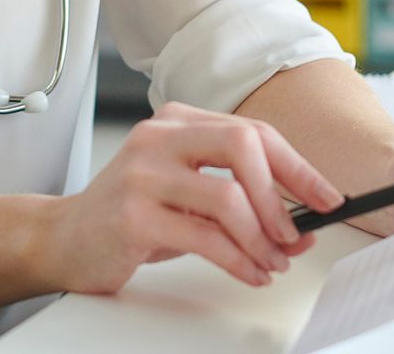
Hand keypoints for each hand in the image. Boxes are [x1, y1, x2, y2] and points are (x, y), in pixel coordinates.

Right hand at [44, 102, 344, 293]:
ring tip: (272, 262)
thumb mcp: (189, 196)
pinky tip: (250, 272)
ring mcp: (142, 174)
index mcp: (176, 121)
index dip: (298, 167)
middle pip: (243, 145)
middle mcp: (158, 138)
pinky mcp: (133, 215)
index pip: (253, 132)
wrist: (66, 237)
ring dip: (263, 239)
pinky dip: (240, 261)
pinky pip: (205, 238)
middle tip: (294, 234)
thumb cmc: (134, 214)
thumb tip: (301, 227)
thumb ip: (240, 202)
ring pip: (228, 197)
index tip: (327, 198)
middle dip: (280, 195)